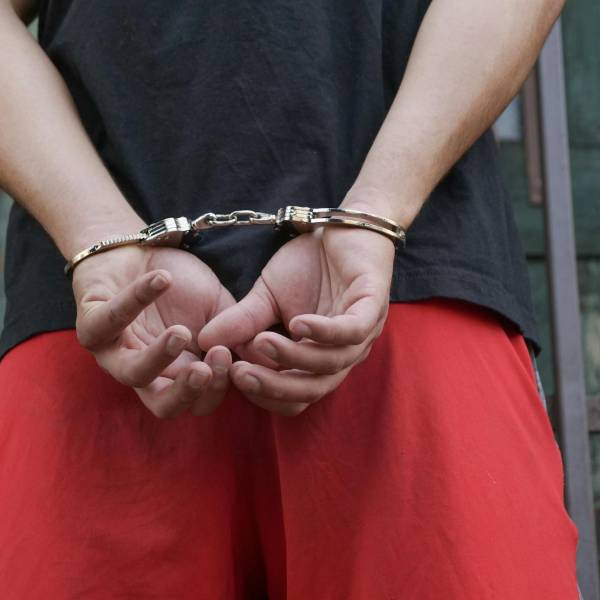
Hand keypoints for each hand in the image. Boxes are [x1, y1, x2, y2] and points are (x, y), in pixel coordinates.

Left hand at [72, 244, 236, 417]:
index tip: (230, 356)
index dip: (217, 387)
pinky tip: (163, 280)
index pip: (200, 401)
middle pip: (163, 406)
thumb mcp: (220, 307)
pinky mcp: (90, 325)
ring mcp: (116, 352)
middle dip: (186, 393)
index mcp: (179, 372)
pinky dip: (136, 299)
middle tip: (205, 369)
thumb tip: (269, 355)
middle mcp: (147, 372)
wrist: (141, 249)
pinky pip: (108, 321)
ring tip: (181, 333)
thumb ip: (240, 330)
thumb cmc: (182, 283)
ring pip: (132, 373)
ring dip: (159, 357)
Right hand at [197, 213, 395, 415]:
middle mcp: (344, 353)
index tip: (231, 375)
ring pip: (330, 364)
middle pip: (313, 390)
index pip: (296, 396)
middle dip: (274, 387)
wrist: (340, 225)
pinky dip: (323, 332)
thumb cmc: (308, 264)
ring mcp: (363, 332)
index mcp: (320, 358)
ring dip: (293, 357)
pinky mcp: (374, 305)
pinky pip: (351, 331)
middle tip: (239, 374)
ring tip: (260, 342)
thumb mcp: (266, 295)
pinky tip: (296, 323)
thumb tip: (203, 341)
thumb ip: (242, 321)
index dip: (265, 394)